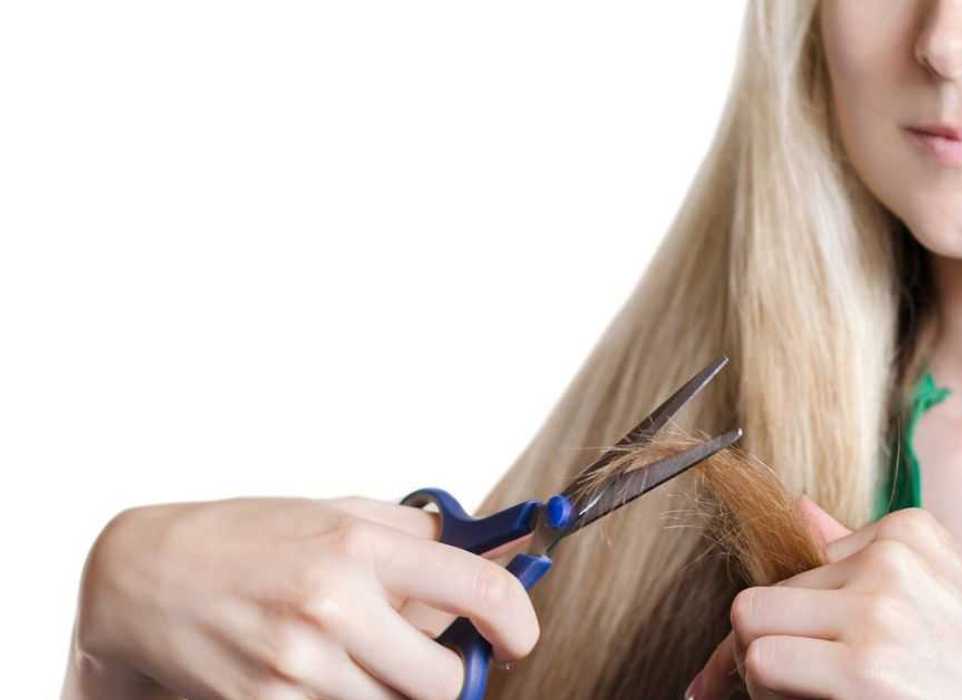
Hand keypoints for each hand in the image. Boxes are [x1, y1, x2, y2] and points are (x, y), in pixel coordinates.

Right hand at [69, 495, 539, 699]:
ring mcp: (298, 665)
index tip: (517, 635)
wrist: (146, 576)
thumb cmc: (249, 537)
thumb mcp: (340, 514)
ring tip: (364, 655)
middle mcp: (334, 606)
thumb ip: (423, 538)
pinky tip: (326, 672)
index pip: (479, 590)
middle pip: (444, 679)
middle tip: (428, 651)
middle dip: (448, 671)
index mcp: (359, 546)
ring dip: (396, 690)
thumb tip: (504, 551)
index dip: (518, 620)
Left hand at [686, 499, 961, 698]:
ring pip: (751, 626)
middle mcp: (890, 561)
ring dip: (759, 670)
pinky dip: (770, 693)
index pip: (798, 568)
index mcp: (905, 532)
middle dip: (760, 643)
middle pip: (763, 595)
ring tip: (800, 696)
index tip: (783, 651)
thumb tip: (798, 509)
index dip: (782, 618)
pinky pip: (764, 665)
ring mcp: (878, 613)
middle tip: (780, 684)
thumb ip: (858, 553)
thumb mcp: (935, 590)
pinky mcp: (865, 669)